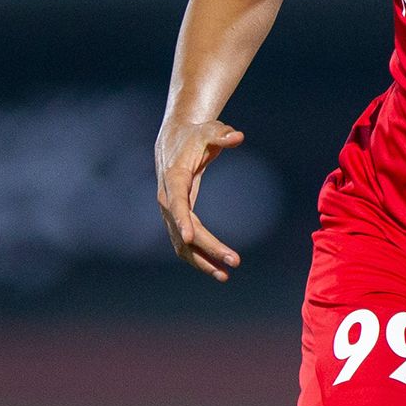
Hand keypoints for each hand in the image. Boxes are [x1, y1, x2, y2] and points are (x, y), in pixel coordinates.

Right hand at [155, 120, 244, 281]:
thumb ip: (223, 135)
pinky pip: (184, 244)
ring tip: (225, 275)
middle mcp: (167, 198)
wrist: (174, 141)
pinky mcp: (176, 219)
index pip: (176, 201)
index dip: (182, 219)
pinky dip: (198, 258)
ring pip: (181, 243)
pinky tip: (218, 269)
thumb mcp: (210, 130)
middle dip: (207, 247)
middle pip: (184, 228)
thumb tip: (237, 137)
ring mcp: (170, 212)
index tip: (188, 238)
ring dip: (201, 260)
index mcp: (174, 177)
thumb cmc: (195, 135)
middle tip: (234, 261)